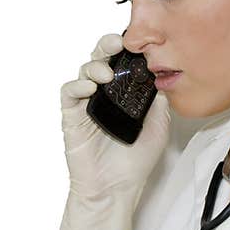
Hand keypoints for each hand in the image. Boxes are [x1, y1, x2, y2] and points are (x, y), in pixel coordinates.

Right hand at [58, 33, 170, 229]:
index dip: (128, 48)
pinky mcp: (72, 116)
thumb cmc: (135, 161)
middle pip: (101, 58)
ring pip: (84, 70)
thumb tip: (160, 72)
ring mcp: (87, 104)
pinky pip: (69, 92)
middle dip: (107, 45)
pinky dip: (77, 84)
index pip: (123, 61)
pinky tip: (90, 87)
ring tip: (106, 73)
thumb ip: (158, 99)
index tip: (139, 41)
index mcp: (125, 93)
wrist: (115, 188)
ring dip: (94, 65)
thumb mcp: (158, 125)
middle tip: (118, 42)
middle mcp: (105, 94)